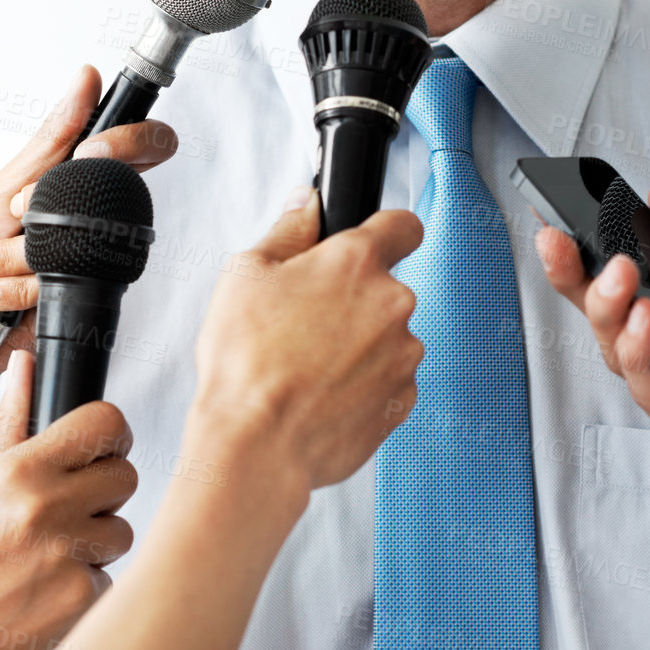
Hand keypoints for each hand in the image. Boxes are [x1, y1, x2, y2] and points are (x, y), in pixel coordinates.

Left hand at [0, 64, 176, 377]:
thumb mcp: (4, 182)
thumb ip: (53, 137)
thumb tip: (86, 78)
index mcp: (83, 180)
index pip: (146, 146)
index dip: (131, 141)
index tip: (90, 149)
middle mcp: (96, 219)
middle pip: (119, 196)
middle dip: (44, 209)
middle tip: (15, 214)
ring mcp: (93, 259)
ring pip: (80, 242)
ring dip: (16, 253)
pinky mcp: (81, 297)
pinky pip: (62, 281)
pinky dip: (16, 285)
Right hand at [0, 350, 138, 649]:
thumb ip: (10, 422)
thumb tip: (25, 365)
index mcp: (19, 471)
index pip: (105, 422)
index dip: (111, 436)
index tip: (103, 451)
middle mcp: (45, 507)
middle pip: (125, 476)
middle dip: (103, 495)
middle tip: (67, 515)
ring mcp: (65, 555)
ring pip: (122, 531)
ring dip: (96, 545)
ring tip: (46, 560)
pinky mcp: (78, 600)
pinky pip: (109, 578)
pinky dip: (84, 589)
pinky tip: (44, 596)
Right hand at [190, 188, 423, 502]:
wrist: (258, 445)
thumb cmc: (247, 363)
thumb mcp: (246, 273)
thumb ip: (288, 230)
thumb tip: (306, 204)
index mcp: (357, 262)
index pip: (403, 225)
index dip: (387, 231)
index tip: (375, 243)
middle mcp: (392, 304)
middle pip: (385, 289)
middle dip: (353, 302)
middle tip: (306, 323)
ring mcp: (403, 355)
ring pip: (387, 338)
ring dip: (359, 346)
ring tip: (308, 367)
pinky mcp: (402, 401)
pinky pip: (388, 381)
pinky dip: (363, 385)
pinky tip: (323, 394)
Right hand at [536, 188, 649, 520]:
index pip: (639, 268)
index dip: (596, 250)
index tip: (566, 222)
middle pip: (612, 309)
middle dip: (577, 276)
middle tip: (558, 245)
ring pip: (618, 347)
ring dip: (607, 308)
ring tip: (620, 278)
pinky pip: (647, 389)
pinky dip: (636, 353)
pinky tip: (646, 322)